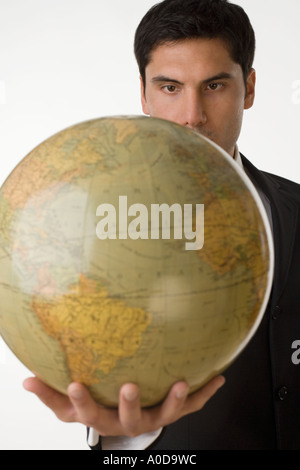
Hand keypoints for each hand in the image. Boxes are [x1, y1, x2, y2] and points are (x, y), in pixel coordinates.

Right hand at [23, 375, 224, 437]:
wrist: (125, 422)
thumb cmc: (96, 408)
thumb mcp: (69, 406)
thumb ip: (48, 394)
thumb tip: (25, 379)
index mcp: (103, 419)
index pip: (87, 414)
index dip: (80, 401)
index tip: (75, 384)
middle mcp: (129, 422)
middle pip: (128, 419)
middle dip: (128, 405)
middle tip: (128, 386)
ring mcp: (153, 417)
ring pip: (164, 415)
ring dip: (173, 400)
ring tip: (179, 383)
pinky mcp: (173, 410)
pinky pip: (192, 406)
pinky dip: (205, 394)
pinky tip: (219, 378)